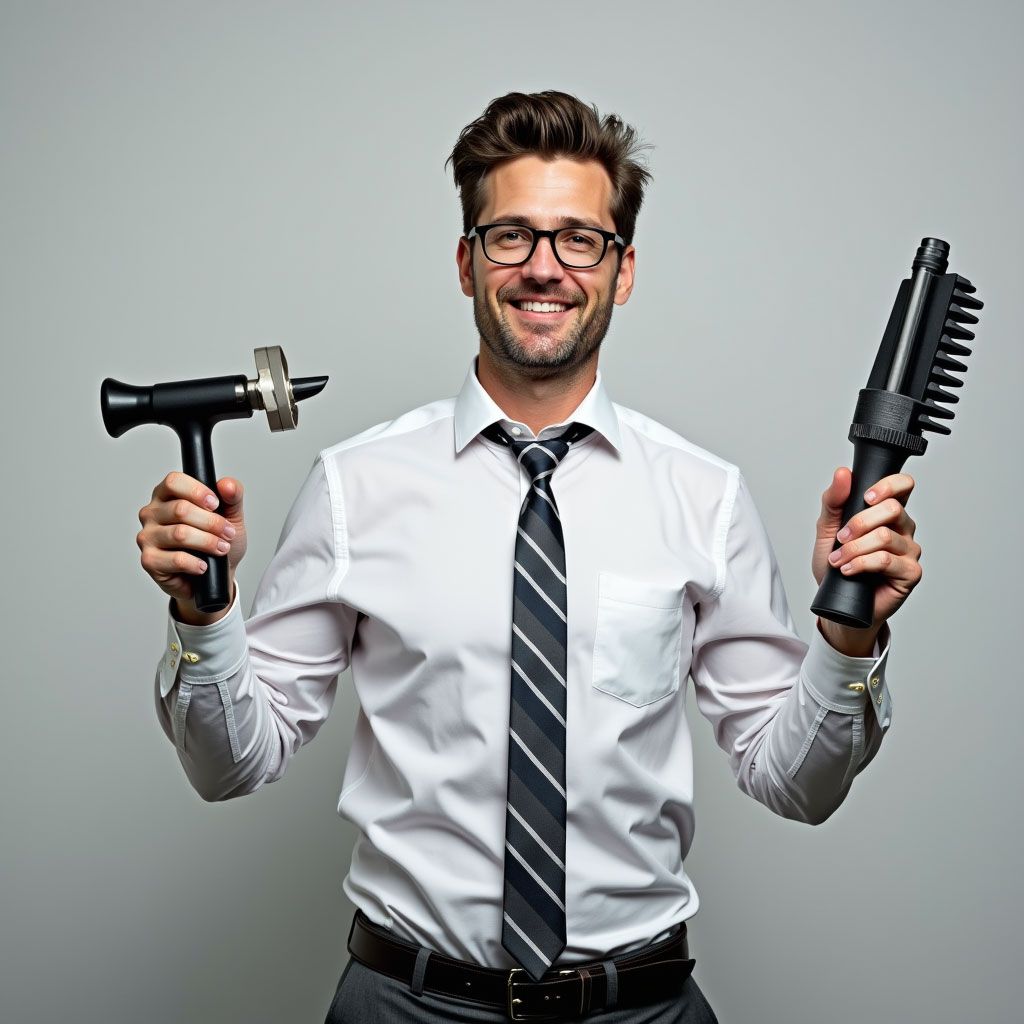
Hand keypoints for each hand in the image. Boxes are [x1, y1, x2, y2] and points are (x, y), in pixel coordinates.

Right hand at [137, 472, 246, 622]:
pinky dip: (196, 563)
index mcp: (167, 495)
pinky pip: (176, 559)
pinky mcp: (149, 560)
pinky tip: (203, 565)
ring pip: (180, 534)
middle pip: (180, 509)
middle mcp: (152, 513)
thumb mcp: (232, 516)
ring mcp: (147, 537)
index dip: (197, 491)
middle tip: (228, 533)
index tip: (216, 504)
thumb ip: (232, 497)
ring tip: (222, 548)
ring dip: (208, 542)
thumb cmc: (217, 541)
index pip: (173, 481)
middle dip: (212, 523)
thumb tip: (227, 485)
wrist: (215, 575)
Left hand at [813, 467, 921, 642]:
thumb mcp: (827, 529)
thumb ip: (833, 500)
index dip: (888, 485)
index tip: (865, 498)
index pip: (904, 485)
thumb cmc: (836, 565)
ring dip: (854, 548)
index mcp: (889, 513)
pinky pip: (886, 560)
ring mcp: (910, 551)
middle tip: (840, 538)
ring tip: (839, 560)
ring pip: (885, 537)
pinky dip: (861, 563)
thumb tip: (843, 473)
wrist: (838, 603)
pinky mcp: (911, 573)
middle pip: (893, 509)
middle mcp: (904, 528)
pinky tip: (848, 571)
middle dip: (859, 523)